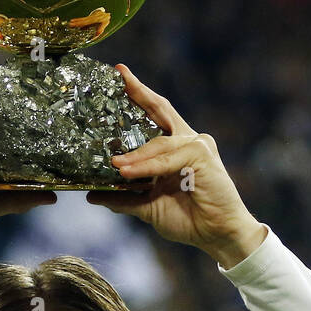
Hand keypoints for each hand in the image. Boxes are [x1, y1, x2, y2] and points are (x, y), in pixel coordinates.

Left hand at [86, 64, 266, 267]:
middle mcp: (187, 141)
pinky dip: (147, 166)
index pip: (155, 116)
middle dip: (139, 92)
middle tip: (119, 75)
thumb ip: (124, 199)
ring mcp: (197, 145)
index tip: (119, 75)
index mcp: (175, 149)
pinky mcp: (202, 155)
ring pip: (158, 143)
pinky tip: (129, 173)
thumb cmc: (190, 220)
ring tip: (114, 165)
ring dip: (134, 155)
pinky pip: (168, 158)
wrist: (218, 235)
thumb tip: (92, 195)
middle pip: (161, 110)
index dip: (138, 96)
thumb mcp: (148, 207)